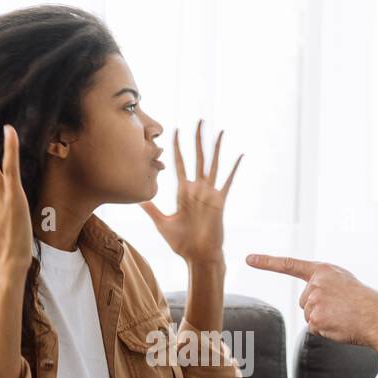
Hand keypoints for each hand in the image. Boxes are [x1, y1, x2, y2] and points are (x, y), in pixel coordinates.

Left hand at [140, 119, 242, 265]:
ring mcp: (209, 194)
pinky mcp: (220, 202)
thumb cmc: (182, 243)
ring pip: (212, 164)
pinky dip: (234, 169)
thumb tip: (137, 198)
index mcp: (183, 192)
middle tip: (199, 120)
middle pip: (197, 157)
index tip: (175, 130)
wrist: (198, 257)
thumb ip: (151, 208)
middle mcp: (197, 189)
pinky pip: (227, 182)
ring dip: (215, 147)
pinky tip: (240, 156)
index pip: (180, 164)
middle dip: (197, 139)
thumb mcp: (162, 223)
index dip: (177, 147)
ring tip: (219, 130)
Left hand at [246, 254, 377, 347]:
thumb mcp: (343, 282)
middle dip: (319, 308)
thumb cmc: (364, 301)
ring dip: (323, 320)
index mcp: (322, 271)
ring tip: (343, 316)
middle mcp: (315, 283)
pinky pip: (313, 328)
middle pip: (304, 302)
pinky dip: (325, 331)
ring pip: (309, 316)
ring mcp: (314, 301)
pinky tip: (339, 325)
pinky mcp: (316, 319)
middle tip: (341, 309)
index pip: (290, 265)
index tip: (248, 259)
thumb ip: (324, 284)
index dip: (267, 262)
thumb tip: (309, 301)